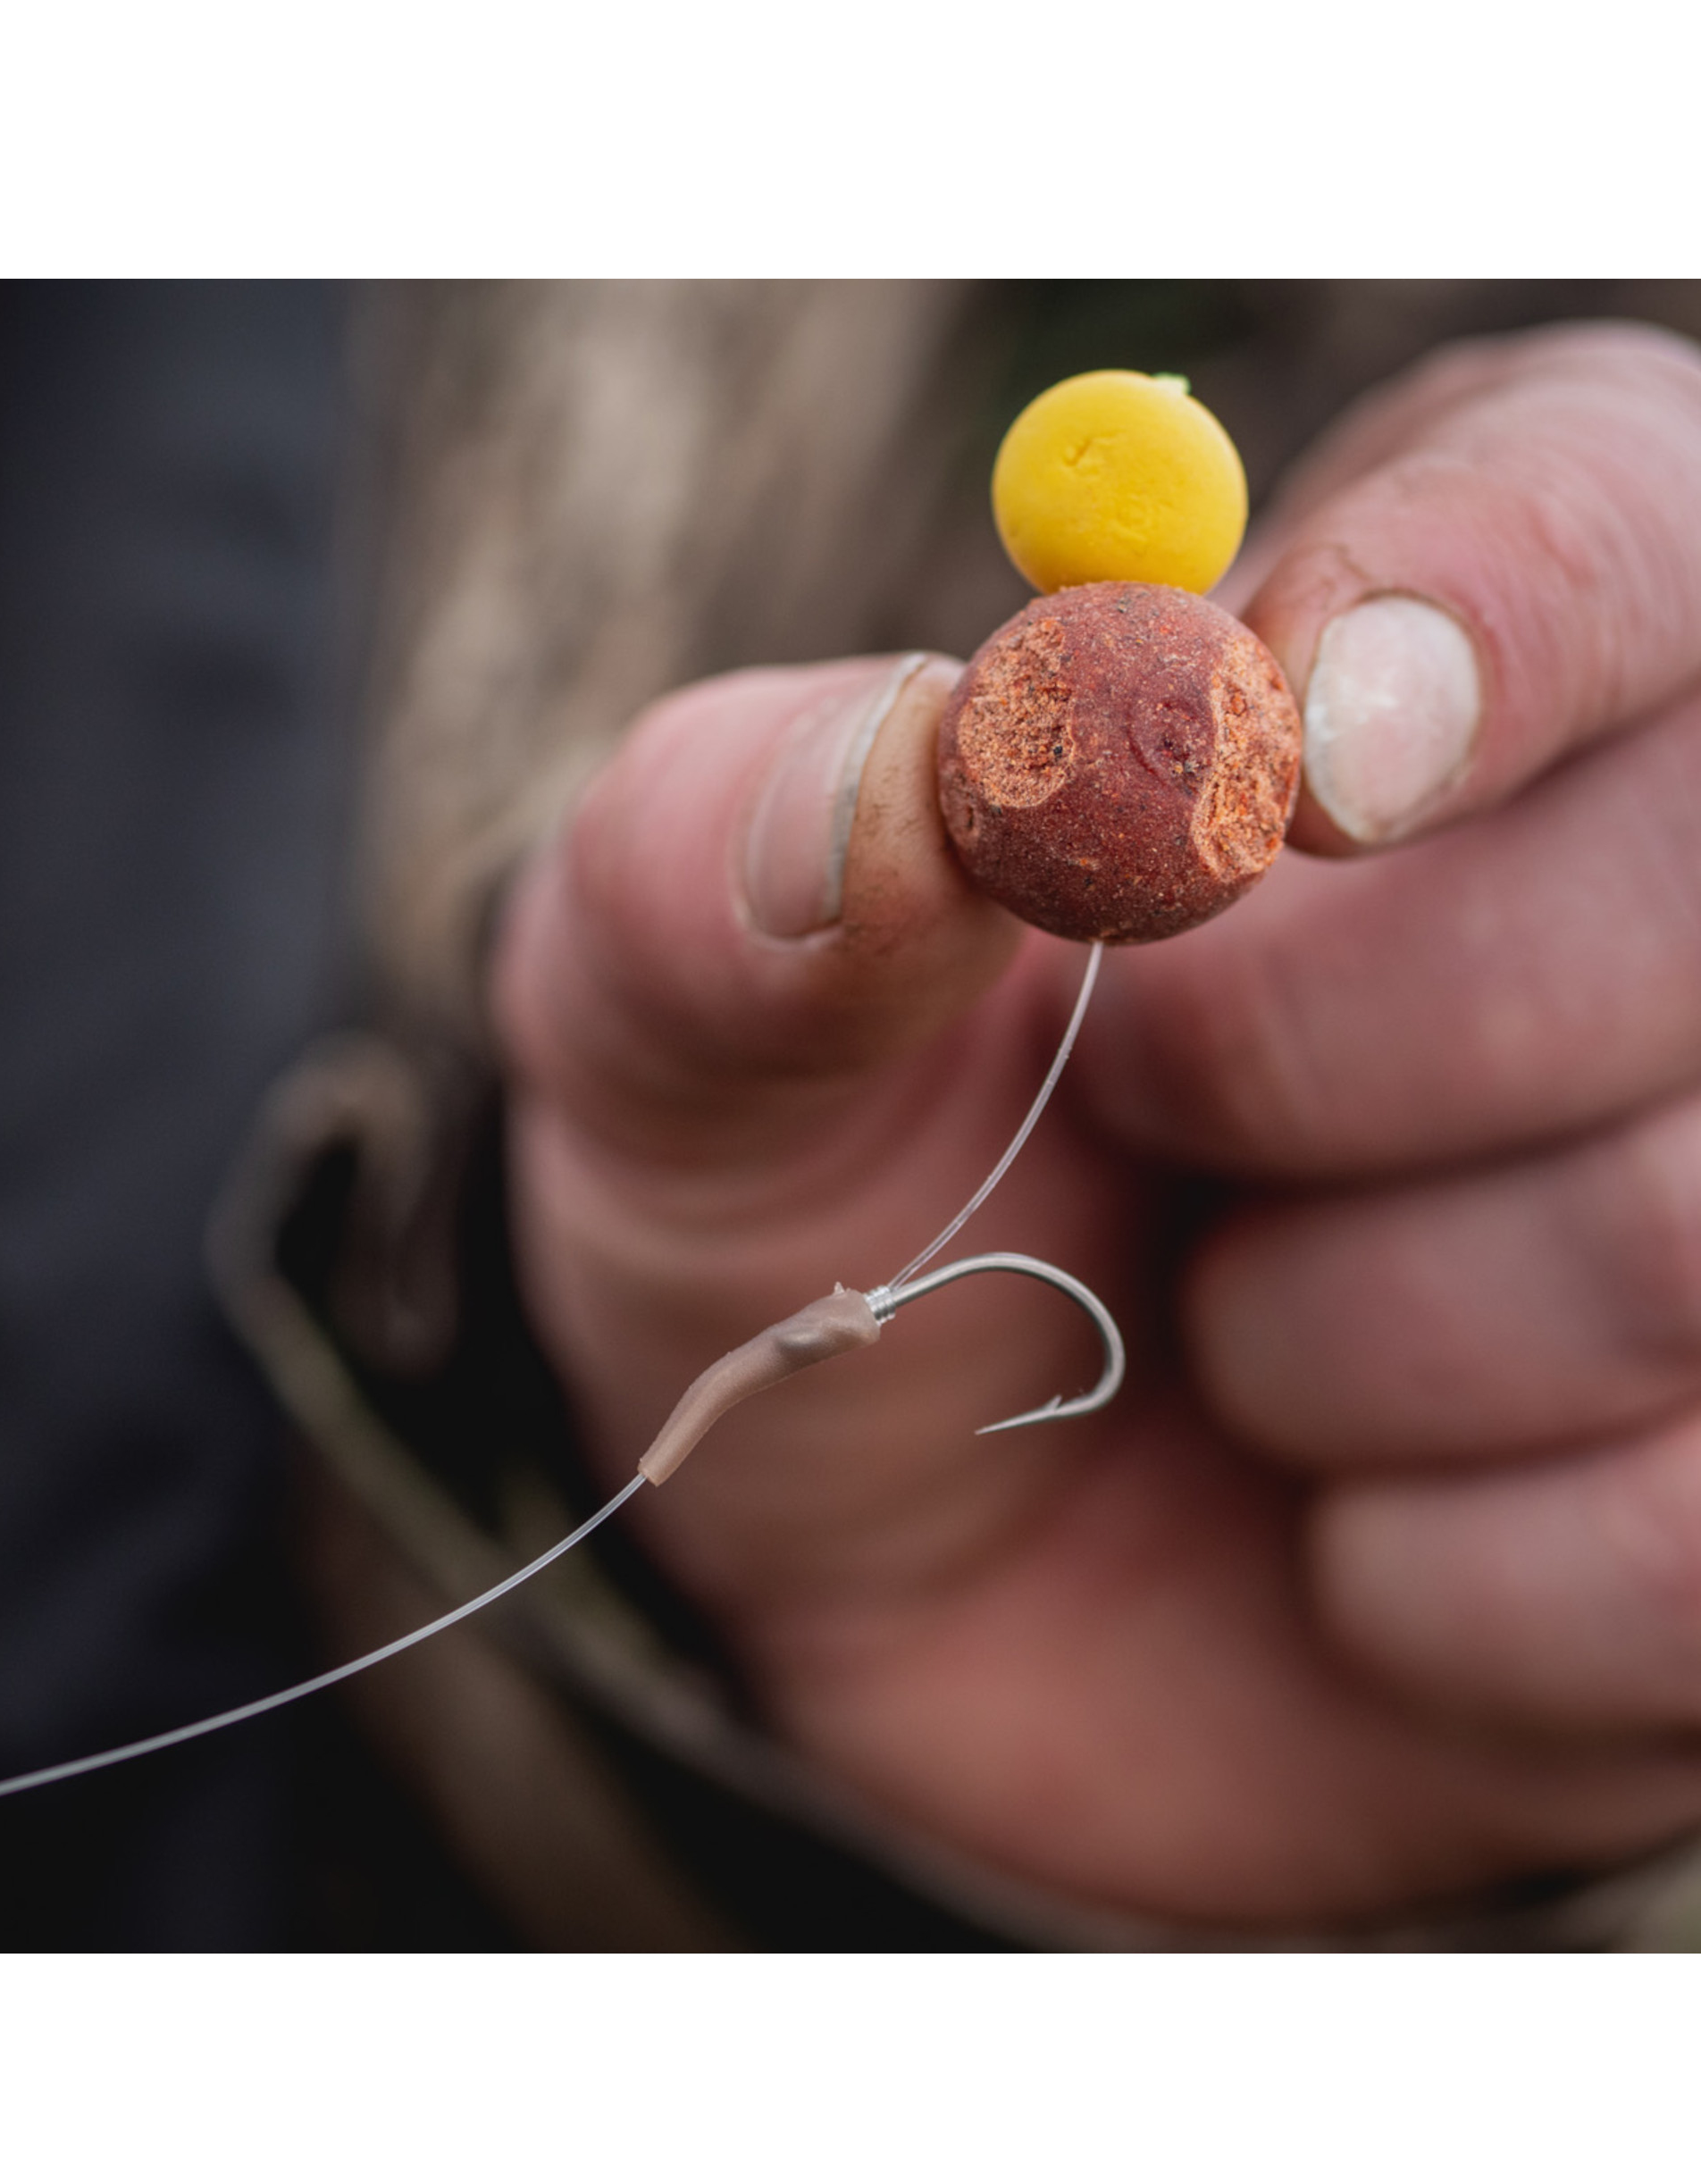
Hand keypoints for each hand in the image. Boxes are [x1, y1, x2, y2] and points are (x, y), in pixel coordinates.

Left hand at [491, 321, 1700, 1929]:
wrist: (883, 1538)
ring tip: (1205, 1322)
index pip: (1603, 512)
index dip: (1477, 623)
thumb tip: (890, 786)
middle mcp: (1657, 888)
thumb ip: (724, 865)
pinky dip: (1420, 1579)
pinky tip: (1326, 1529)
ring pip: (1679, 1245)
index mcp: (1422, 657)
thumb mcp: (676, 1018)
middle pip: (1696, 884)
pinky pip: (1677, 1550)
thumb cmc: (807, 1195)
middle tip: (1141, 1104)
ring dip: (1325, 1336)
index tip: (1280, 774)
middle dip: (1312, 1051)